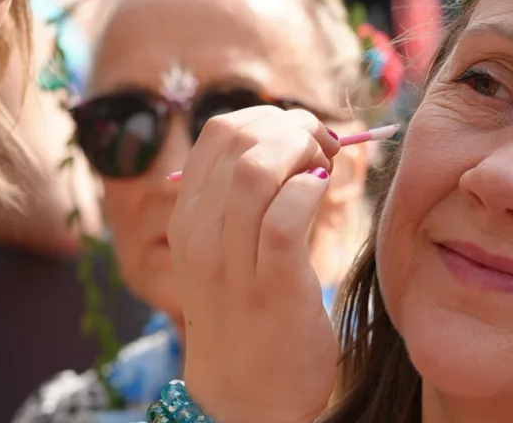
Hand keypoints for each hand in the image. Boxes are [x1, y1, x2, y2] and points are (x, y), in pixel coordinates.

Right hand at [168, 107, 340, 422]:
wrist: (245, 397)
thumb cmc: (249, 312)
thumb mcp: (227, 248)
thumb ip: (246, 196)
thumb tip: (296, 137)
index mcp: (188, 215)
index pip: (219, 131)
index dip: (269, 117)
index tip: (302, 135)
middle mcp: (199, 233)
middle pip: (239, 138)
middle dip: (292, 127)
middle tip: (324, 148)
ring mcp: (231, 261)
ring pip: (256, 169)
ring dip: (302, 152)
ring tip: (324, 169)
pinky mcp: (271, 287)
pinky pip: (284, 216)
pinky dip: (310, 192)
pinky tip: (323, 195)